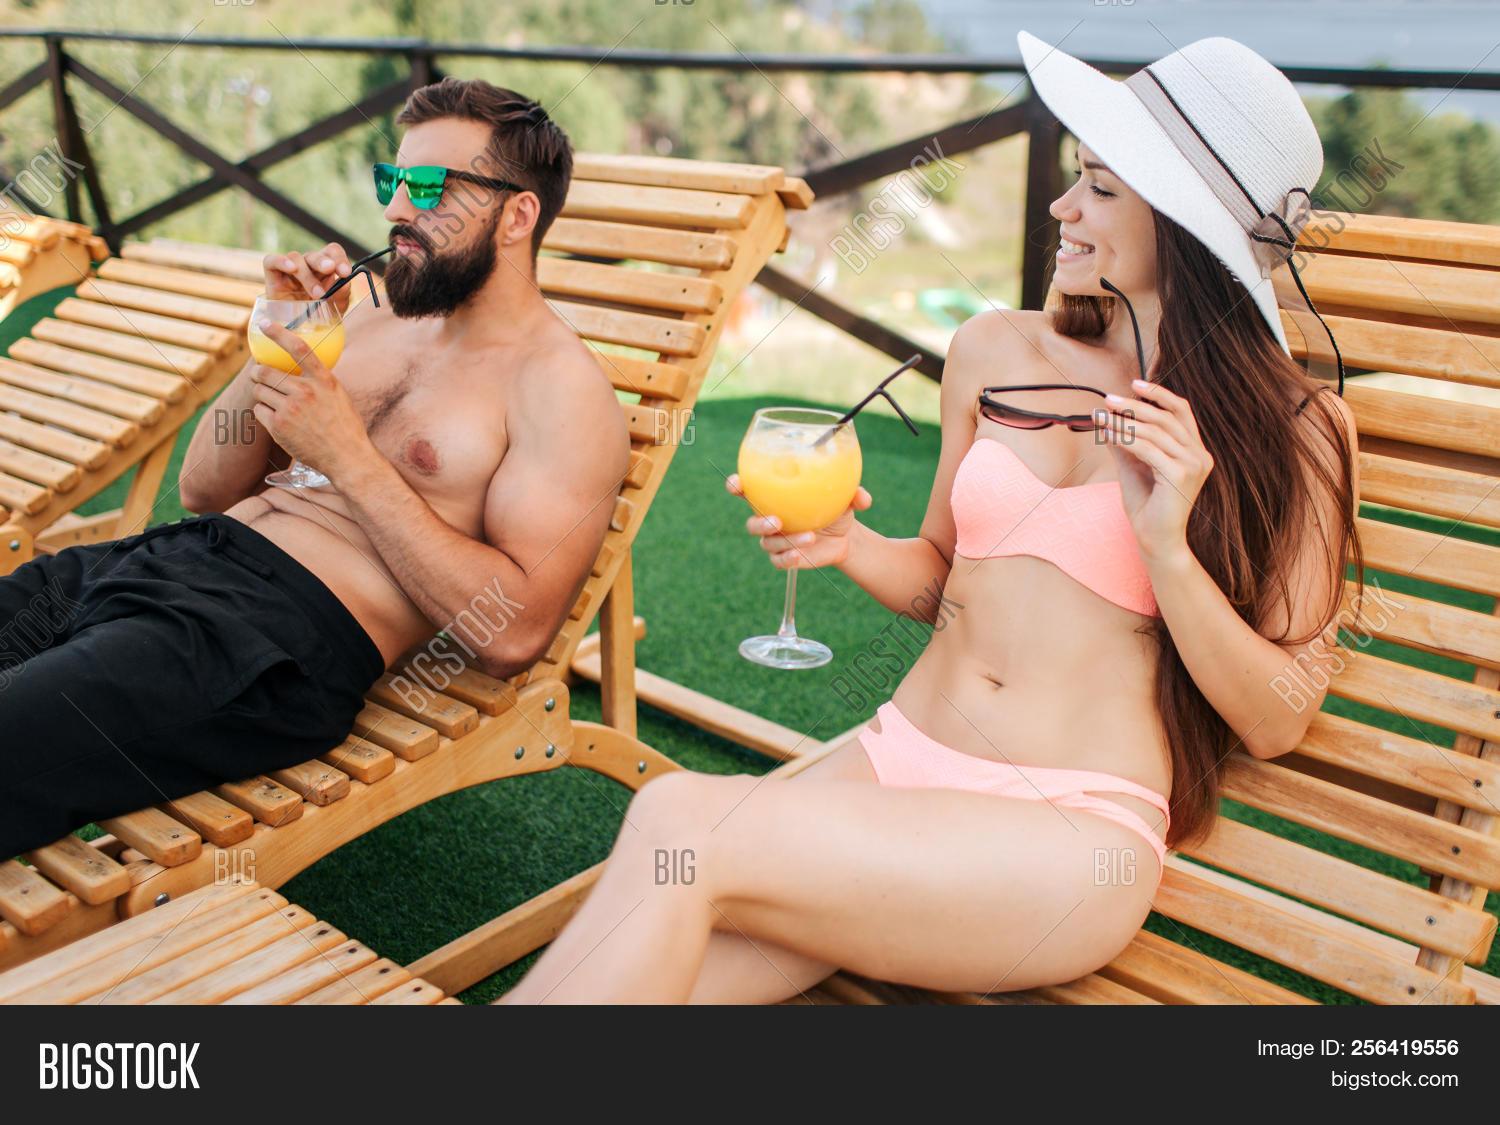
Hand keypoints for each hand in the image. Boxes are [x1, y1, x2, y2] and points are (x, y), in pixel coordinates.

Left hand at [248, 321, 372, 480]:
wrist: (347, 457)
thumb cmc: (345, 426)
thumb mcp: (338, 395)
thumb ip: (319, 380)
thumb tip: (300, 366)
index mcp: (324, 380)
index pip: (298, 348)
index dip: (278, 332)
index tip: (263, 323)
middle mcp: (306, 392)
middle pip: (266, 372)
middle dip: (258, 374)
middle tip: (260, 378)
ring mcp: (291, 409)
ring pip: (258, 391)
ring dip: (261, 395)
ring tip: (274, 403)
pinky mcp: (279, 426)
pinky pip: (258, 410)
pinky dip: (263, 413)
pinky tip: (277, 420)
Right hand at [263, 242, 353, 311]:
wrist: (297, 331)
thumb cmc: (318, 315)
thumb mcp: (335, 307)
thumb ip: (341, 294)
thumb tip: (345, 282)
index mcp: (325, 268)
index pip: (332, 252)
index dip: (340, 258)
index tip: (345, 273)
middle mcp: (308, 265)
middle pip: (315, 254)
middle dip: (324, 261)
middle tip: (330, 269)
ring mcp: (289, 268)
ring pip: (296, 258)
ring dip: (307, 274)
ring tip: (317, 294)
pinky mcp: (272, 273)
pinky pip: (272, 260)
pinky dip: (281, 261)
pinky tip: (291, 268)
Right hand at [726, 473, 872, 569]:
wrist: (846, 537)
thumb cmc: (837, 508)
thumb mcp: (846, 498)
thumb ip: (853, 494)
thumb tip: (863, 498)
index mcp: (775, 498)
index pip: (747, 490)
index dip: (735, 486)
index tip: (735, 484)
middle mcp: (770, 518)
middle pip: (752, 523)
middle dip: (759, 522)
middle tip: (777, 520)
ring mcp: (776, 540)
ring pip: (768, 543)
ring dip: (787, 540)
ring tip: (810, 536)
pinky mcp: (784, 557)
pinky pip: (779, 561)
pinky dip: (788, 558)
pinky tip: (800, 555)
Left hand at [1097, 377, 1212, 560]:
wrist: (1155, 539)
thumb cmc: (1146, 506)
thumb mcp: (1134, 467)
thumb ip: (1126, 443)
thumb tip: (1107, 419)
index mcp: (1195, 451)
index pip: (1182, 412)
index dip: (1159, 395)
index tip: (1134, 384)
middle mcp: (1199, 455)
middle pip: (1166, 418)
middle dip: (1135, 405)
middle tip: (1109, 399)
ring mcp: (1194, 465)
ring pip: (1156, 431)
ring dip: (1125, 421)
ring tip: (1102, 416)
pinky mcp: (1181, 474)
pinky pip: (1148, 448)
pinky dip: (1126, 438)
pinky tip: (1108, 434)